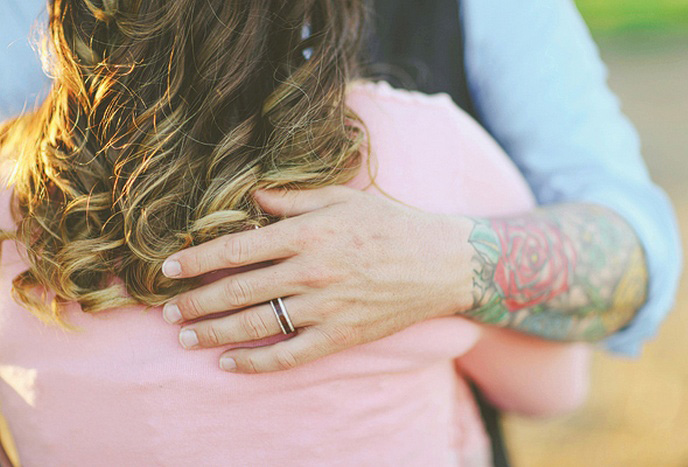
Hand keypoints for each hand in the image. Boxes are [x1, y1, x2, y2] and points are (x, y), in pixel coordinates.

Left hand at [161, 186, 474, 372]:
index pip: (236, 249)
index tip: (168, 269)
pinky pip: (289, 356)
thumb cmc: (391, 223)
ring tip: (185, 337)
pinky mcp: (340, 335)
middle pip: (237, 291)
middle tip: (167, 312)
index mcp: (307, 234)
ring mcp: (324, 308)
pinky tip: (229, 364)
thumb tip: (251, 196)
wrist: (441, 262)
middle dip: (195, 302)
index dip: (197, 260)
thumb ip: (293, 198)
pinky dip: (255, 363)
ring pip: (255, 325)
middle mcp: (310, 272)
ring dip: (213, 333)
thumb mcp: (343, 198)